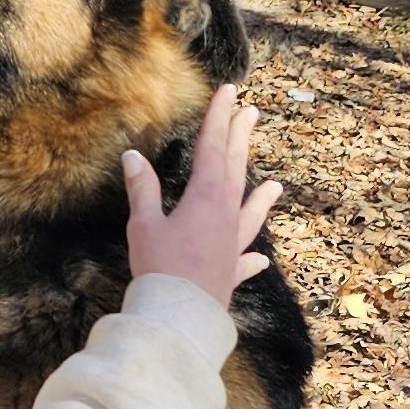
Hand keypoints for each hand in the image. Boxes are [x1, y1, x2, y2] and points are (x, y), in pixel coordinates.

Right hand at [123, 83, 282, 308]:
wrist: (181, 315)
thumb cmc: (161, 267)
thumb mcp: (144, 224)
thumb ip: (142, 190)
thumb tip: (133, 157)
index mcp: (206, 197)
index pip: (213, 148)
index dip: (218, 118)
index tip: (229, 93)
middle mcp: (227, 216)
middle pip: (237, 171)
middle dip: (241, 141)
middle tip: (251, 114)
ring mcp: (233, 245)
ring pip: (251, 215)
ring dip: (262, 200)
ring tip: (276, 187)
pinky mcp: (230, 272)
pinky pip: (245, 260)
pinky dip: (251, 257)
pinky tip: (259, 259)